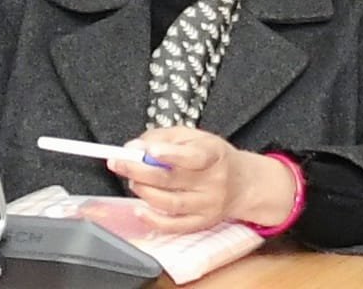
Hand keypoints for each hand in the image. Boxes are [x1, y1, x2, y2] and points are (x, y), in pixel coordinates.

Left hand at [107, 126, 295, 233]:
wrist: (242, 183)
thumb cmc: (213, 156)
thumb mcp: (194, 136)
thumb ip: (163, 138)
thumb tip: (134, 147)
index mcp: (213, 154)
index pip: (191, 156)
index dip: (169, 153)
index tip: (147, 150)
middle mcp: (212, 182)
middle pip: (172, 179)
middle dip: (139, 170)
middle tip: (119, 162)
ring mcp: (207, 205)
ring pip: (170, 203)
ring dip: (144, 192)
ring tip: (132, 180)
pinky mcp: (201, 223)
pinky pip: (174, 226)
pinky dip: (153, 219)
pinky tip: (140, 208)